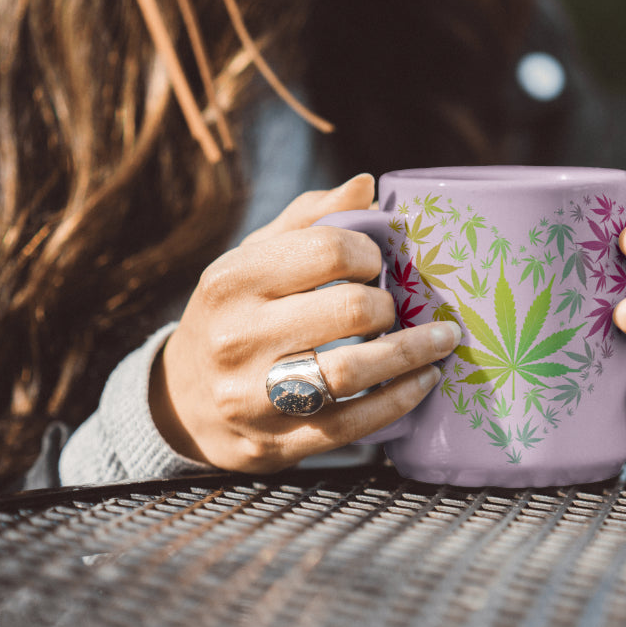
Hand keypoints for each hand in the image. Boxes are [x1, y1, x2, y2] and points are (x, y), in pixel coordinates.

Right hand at [150, 174, 460, 472]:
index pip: (327, 251)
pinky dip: (400, 399)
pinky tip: (424, 381)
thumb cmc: (235, 315)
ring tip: (441, 339)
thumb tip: (366, 184)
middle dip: (390, 305)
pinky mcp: (278, 442)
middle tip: (399, 306)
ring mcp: (255, 396)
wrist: (184, 402)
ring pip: (353, 370)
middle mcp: (237, 337)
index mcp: (232, 280)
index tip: (377, 263)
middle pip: (350, 310)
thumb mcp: (253, 259)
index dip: (369, 253)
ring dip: (412, 352)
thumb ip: (308, 220)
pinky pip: (355, 423)